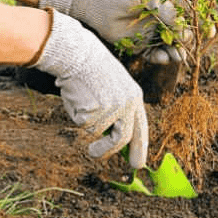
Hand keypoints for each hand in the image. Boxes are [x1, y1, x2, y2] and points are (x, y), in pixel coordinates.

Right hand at [31, 9, 147, 167]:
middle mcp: (128, 104)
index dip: (140, 147)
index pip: (141, 128)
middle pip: (123, 139)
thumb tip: (114, 139)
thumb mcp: (114, 88)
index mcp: (135, 97)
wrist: (79, 54)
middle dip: (109, 152)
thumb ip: (118, 110)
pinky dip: (76, 114)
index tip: (138, 164)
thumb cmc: (92, 71)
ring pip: (97, 131)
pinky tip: (77, 96)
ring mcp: (113, 108)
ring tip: (81, 104)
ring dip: (86, 122)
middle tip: (94, 155)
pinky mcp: (96, 110)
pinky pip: (83, 123)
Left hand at [38, 0, 186, 63]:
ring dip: (176, 52)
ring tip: (177, 57)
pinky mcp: (141, 46)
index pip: (188, 14)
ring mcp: (152, 33)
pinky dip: (161, 58)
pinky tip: (161, 58)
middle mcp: (162, 19)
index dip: (200, 23)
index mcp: (166, 4)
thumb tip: (183, 26)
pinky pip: (155, 54)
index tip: (210, 30)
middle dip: (186, 41)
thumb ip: (164, 9)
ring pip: (170, 46)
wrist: (93, 4)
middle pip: (182, 33)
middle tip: (185, 44)